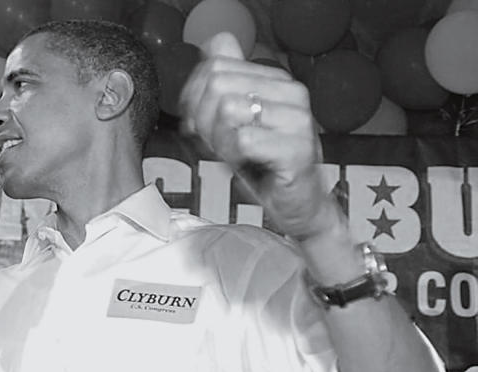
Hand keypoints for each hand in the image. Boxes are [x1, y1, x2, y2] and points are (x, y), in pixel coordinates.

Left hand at [179, 32, 331, 241]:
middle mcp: (291, 93)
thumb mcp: (234, 122)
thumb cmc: (263, 165)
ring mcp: (298, 119)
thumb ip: (223, 83)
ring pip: (228, 109)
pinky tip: (244, 164)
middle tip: (214, 144)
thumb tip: (211, 46)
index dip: (194, 98)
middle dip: (203, 120)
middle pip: (218, 85)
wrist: (297, 205)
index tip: (199, 124)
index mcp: (275, 81)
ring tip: (231, 155)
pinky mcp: (298, 148)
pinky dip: (232, 156)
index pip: (215, 65)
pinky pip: (243, 140)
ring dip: (218, 140)